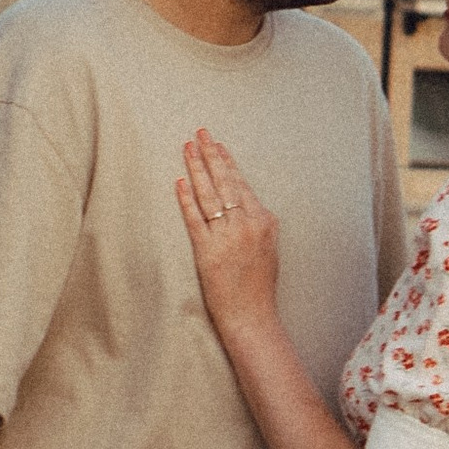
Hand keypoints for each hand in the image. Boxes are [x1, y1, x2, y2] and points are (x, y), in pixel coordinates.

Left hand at [176, 126, 280, 331]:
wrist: (252, 315)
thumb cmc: (259, 286)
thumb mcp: (269, 249)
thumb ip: (259, 225)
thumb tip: (246, 206)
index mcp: (264, 222)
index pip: (242, 185)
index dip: (228, 163)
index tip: (218, 146)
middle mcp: (246, 224)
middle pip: (225, 182)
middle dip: (211, 155)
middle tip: (200, 133)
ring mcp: (227, 236)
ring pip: (209, 195)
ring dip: (196, 169)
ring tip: (187, 149)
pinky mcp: (208, 250)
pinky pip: (194, 218)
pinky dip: (186, 199)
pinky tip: (179, 182)